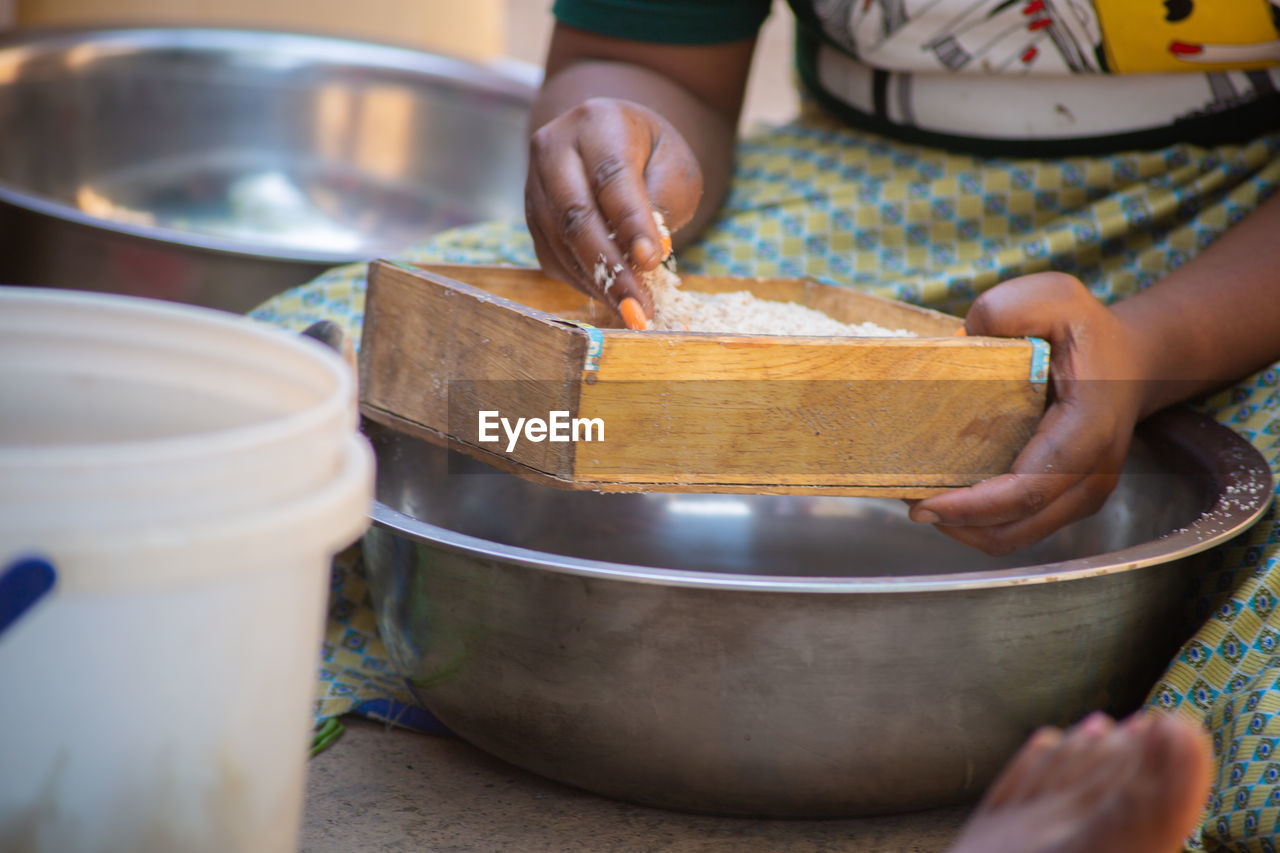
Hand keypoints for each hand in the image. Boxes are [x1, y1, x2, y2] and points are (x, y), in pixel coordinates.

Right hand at [525, 97, 701, 317]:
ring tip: (632, 312)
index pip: (611, 177)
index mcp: (597, 123)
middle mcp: (555, 149)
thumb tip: (646, 254)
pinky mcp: (532, 218)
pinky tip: (613, 298)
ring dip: (597, 284)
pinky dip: (584, 283)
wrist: (611, 142)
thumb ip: (662, 201)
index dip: (630, 222)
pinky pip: (553, 258)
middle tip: (639, 308)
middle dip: (610, 268)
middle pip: (576, 214)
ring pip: (560, 242)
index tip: (651, 262)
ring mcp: (534, 184)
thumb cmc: (651, 155)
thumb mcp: (674, 166)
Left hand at [909, 273, 1147, 554]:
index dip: (971, 506)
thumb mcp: (1054, 297)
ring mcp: (1084, 494)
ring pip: (1016, 535)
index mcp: (1087, 430)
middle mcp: (1092, 474)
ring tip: (922, 501)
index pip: (1026, 488)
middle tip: (907, 499)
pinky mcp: (1069, 501)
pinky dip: (981, 522)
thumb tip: (962, 339)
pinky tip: (950, 499)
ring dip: (965, 528)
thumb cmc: (1086, 330)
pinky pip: (1021, 526)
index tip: (922, 503)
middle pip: (1016, 525)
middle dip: (956, 522)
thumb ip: (1008, 309)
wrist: (1134, 361)